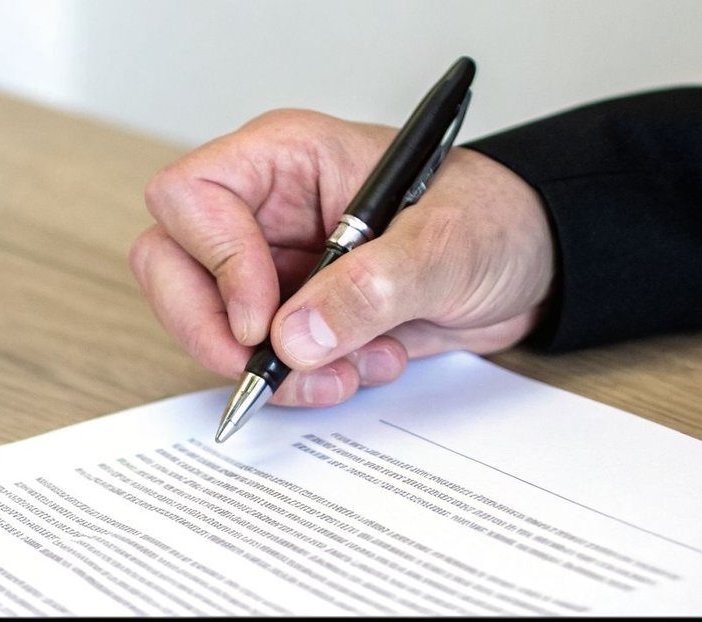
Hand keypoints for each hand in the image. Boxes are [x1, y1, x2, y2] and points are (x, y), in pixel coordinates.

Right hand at [130, 110, 554, 406]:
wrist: (530, 269)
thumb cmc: (494, 222)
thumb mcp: (446, 246)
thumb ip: (372, 288)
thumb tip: (295, 339)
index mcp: (287, 159)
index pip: (191, 197)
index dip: (214, 261)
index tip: (263, 318)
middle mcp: (265, 210)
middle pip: (170, 263)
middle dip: (212, 330)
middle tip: (266, 370)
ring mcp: (271, 265)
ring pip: (206, 323)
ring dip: (269, 369)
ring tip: (348, 369)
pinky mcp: (290, 316)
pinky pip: (256, 360)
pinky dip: (300, 381)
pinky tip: (362, 365)